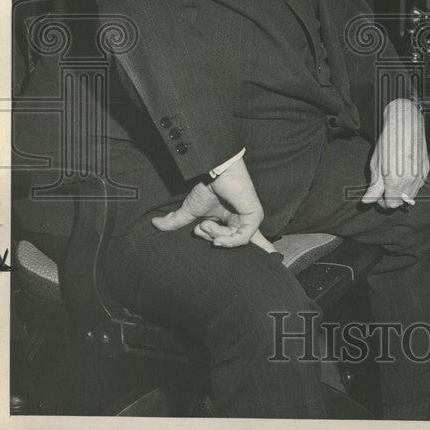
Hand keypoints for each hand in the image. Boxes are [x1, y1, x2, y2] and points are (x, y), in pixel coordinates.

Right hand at [152, 158, 275, 253]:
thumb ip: (176, 221)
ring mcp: (250, 218)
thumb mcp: (190, 210)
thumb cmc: (206, 186)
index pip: (247, 239)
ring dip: (216, 236)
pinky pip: (243, 237)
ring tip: (206, 225)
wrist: (214, 171)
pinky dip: (229, 240)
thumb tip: (155, 224)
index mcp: (233, 220)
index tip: (274, 258)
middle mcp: (243, 220)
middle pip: (233, 243)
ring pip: (235, 240)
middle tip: (202, 229)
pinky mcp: (254, 215)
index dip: (262, 249)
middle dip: (213, 239)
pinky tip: (218, 238)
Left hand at [362, 98, 429, 209]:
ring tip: (393, 178)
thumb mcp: (376, 165)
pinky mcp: (426, 170)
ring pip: (411, 195)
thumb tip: (367, 201)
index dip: (381, 202)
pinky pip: (418, 184)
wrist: (405, 125)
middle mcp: (411, 182)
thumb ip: (373, 187)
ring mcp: (420, 176)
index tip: (377, 193)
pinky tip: (403, 172)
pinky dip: (410, 184)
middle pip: (402, 202)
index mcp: (395, 183)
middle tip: (384, 186)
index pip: (390, 205)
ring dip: (402, 192)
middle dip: (392, 197)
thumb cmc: (389, 142)